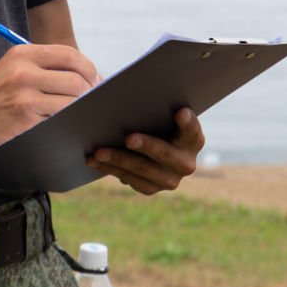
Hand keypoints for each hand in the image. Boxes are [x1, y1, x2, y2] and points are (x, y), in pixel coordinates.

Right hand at [0, 43, 98, 152]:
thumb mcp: (14, 67)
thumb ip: (47, 66)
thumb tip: (90, 75)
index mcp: (23, 54)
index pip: (70, 55)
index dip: (89, 68)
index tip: (94, 79)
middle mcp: (24, 73)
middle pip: (76, 81)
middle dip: (89, 92)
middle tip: (91, 99)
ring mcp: (25, 99)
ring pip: (71, 102)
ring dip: (80, 109)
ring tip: (79, 111)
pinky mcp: (26, 121)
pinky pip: (60, 120)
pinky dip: (67, 122)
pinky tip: (64, 123)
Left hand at [87, 108, 204, 194]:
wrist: (150, 148)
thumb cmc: (154, 122)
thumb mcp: (159, 115)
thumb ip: (155, 109)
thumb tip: (130, 99)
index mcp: (193, 139)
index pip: (192, 129)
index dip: (188, 122)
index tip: (181, 112)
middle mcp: (186, 163)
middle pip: (164, 154)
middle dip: (146, 145)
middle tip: (128, 138)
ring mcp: (169, 179)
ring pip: (142, 169)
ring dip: (118, 159)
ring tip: (98, 152)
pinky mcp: (151, 188)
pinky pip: (129, 179)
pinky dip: (109, 168)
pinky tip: (94, 160)